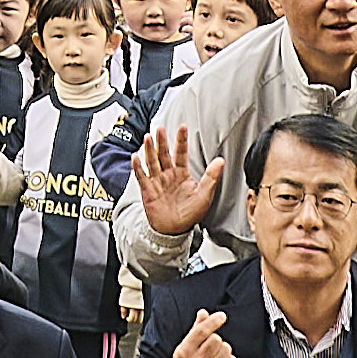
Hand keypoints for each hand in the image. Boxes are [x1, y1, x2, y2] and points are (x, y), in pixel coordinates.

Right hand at [133, 118, 218, 239]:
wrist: (174, 230)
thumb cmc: (190, 213)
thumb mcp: (204, 194)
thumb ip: (211, 177)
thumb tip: (220, 161)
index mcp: (181, 173)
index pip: (181, 153)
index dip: (181, 140)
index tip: (182, 127)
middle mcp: (168, 175)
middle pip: (163, 154)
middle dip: (162, 141)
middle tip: (160, 129)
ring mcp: (157, 181)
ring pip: (152, 161)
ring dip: (149, 149)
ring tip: (148, 138)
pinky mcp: (147, 190)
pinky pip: (141, 176)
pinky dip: (138, 167)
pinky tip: (136, 157)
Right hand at [154, 306, 237, 357]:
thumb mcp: (185, 346)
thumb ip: (196, 329)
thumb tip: (204, 313)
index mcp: (185, 351)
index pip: (201, 332)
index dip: (213, 321)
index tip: (222, 316)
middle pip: (216, 339)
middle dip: (216, 338)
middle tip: (210, 345)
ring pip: (226, 348)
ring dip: (223, 349)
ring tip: (214, 356)